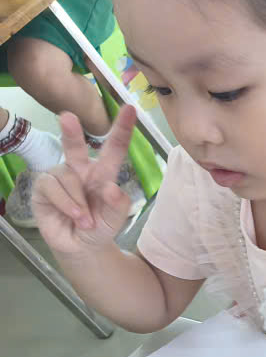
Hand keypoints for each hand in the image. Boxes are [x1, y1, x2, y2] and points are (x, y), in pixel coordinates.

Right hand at [33, 108, 137, 256]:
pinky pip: (53, 188)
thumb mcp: (115, 220)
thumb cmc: (100, 227)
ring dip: (79, 202)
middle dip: (71, 131)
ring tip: (86, 220)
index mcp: (103, 173)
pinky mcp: (43, 186)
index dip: (122, 129)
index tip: (130, 109)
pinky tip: (74, 217)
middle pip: (75, 146)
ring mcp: (60, 176)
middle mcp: (80, 169)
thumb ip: (118, 205)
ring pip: (67, 177)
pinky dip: (67, 204)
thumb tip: (112, 189)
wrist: (80, 247)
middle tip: (67, 117)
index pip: (114, 149)